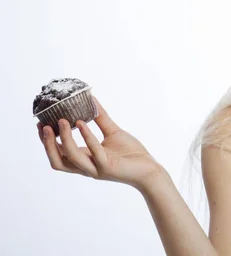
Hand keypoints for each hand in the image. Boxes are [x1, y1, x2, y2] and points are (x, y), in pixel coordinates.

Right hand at [37, 96, 165, 191]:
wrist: (149, 170)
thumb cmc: (131, 154)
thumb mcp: (113, 133)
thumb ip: (101, 119)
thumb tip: (92, 100)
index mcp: (85, 160)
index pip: (58, 154)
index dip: (46, 142)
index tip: (41, 124)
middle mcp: (86, 167)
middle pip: (57, 160)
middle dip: (48, 144)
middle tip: (45, 125)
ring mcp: (96, 169)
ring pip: (72, 158)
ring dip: (64, 139)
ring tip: (62, 120)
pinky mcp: (108, 167)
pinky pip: (94, 152)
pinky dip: (87, 137)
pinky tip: (83, 123)